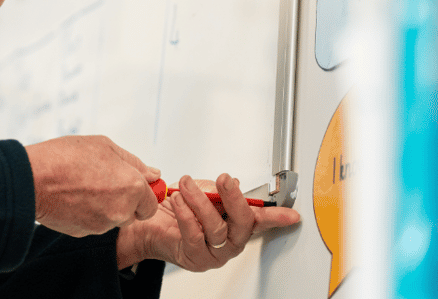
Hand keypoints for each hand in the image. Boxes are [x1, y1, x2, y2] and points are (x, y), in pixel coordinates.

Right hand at [25, 135, 160, 236]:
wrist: (32, 179)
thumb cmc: (65, 158)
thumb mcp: (104, 146)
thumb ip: (133, 162)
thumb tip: (152, 174)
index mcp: (131, 186)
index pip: (151, 204)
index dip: (141, 194)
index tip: (131, 187)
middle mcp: (121, 210)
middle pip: (132, 214)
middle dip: (123, 201)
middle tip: (101, 183)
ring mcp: (102, 225)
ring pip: (112, 219)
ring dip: (104, 207)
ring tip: (82, 187)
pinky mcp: (83, 233)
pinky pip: (93, 225)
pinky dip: (87, 214)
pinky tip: (72, 198)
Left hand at [116, 174, 300, 270]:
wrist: (147, 224)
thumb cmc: (175, 208)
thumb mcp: (201, 192)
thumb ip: (218, 192)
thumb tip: (235, 185)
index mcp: (235, 224)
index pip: (259, 219)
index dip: (276, 216)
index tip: (291, 215)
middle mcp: (229, 241)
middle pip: (242, 223)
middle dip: (233, 199)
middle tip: (224, 180)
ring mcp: (213, 253)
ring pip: (216, 228)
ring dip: (200, 202)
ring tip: (187, 185)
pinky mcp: (194, 257)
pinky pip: (194, 234)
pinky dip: (186, 214)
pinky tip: (178, 201)